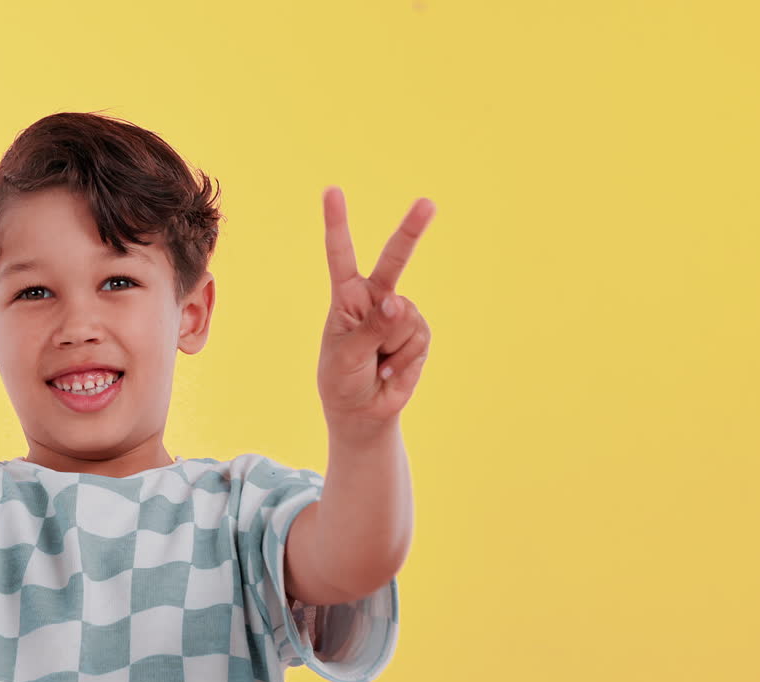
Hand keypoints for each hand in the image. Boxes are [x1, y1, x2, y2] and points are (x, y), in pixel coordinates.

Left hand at [317, 186, 434, 436]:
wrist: (362, 411)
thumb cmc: (342, 379)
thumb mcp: (345, 356)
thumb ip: (371, 328)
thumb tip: (398, 301)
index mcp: (346, 296)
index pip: (341, 254)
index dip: (337, 223)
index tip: (332, 191)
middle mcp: (375, 298)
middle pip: (395, 259)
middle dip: (412, 230)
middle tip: (428, 203)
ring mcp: (399, 314)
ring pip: (407, 316)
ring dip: (393, 345)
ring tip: (377, 362)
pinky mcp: (418, 333)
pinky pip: (419, 337)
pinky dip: (404, 358)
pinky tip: (390, 369)